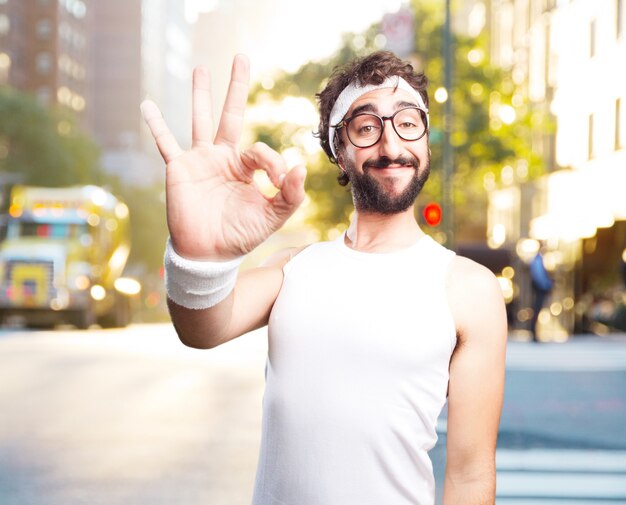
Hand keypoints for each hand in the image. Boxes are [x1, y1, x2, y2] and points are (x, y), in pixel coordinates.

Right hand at [141, 54, 306, 260]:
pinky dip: (156, 126)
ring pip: (200, 120)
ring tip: (201, 68)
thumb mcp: (273, 216)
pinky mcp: (179, 169)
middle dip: (236, 88)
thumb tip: (300, 167)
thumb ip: (290, 195)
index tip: (276, 180)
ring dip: (200, 94)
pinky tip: (147, 105)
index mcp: (246, 168)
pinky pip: (166, 143)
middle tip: (241, 57)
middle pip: (230, 115)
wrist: (209, 254)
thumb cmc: (241, 236)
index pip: (260, 150)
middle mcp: (223, 158)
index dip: (271, 162)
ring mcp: (200, 161)